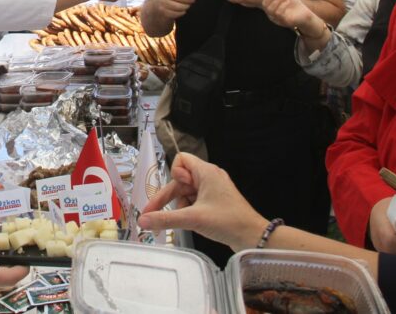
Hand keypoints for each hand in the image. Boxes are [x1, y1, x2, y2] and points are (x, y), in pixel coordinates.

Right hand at [138, 153, 267, 251]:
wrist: (253, 237)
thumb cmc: (227, 221)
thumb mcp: (193, 219)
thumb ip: (165, 219)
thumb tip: (142, 220)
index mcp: (206, 172)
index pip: (181, 159)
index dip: (174, 174)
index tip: (179, 190)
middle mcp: (210, 176)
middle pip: (180, 180)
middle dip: (168, 197)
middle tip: (152, 214)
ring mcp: (214, 189)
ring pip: (186, 192)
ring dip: (181, 205)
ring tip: (186, 219)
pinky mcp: (216, 201)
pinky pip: (195, 200)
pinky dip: (189, 210)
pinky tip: (192, 221)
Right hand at [146, 0, 198, 22]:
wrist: (159, 3)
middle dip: (189, 0)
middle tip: (191, 1)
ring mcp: (161, 1)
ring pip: (180, 6)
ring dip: (186, 7)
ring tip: (186, 5)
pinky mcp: (162, 11)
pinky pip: (176, 13)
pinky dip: (181, 12)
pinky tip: (181, 10)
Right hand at [261, 0, 320, 35]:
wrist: (305, 14)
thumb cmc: (293, 5)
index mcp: (270, 8)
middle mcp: (271, 14)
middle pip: (265, 4)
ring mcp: (277, 19)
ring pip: (270, 9)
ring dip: (277, 0)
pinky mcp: (284, 22)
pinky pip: (278, 14)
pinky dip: (282, 6)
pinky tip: (288, 1)